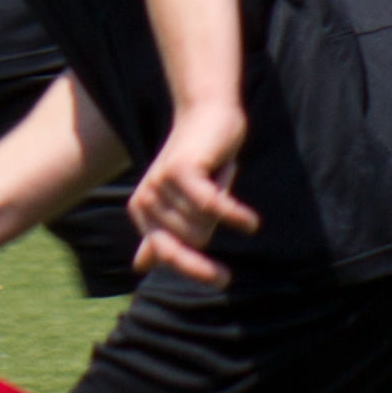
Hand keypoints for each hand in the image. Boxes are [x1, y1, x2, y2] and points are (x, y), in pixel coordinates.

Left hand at [126, 103, 260, 287]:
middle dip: (215, 223)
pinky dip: (234, 215)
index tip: (223, 279)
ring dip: (224, 206)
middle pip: (192, 240)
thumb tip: (140, 266)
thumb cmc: (200, 160)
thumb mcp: (181, 201)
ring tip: (220, 177)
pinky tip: (250, 223)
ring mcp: (160, 186)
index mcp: (142, 212)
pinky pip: (212, 208)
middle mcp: (145, 200)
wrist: (208, 112)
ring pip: (203, 224)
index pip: (168, 255)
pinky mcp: (180, 171)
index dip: (196, 269)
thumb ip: (161, 233)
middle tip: (219, 192)